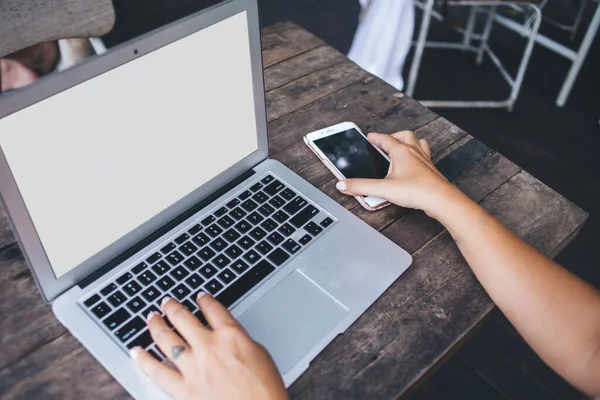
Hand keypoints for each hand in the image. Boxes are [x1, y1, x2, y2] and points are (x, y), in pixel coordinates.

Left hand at [130, 293, 287, 399]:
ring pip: (166, 339)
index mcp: (231, 335)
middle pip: (184, 318)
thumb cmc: (265, 389)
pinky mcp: (183, 389)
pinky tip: (136, 351)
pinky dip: (143, 360)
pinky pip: (157, 371)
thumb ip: (240, 341)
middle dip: (173, 307)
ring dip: (156, 325)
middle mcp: (209, 346)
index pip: (213, 309)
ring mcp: (193, 367)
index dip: (204, 300)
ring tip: (151, 318)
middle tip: (167, 302)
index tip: (199, 297)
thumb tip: (229, 337)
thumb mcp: (260, 354)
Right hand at [336, 131, 459, 218]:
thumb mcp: (383, 189)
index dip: (376, 137)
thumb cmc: (416, 190)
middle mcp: (414, 152)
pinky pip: (424, 156)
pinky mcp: (431, 170)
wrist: (440, 199)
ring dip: (409, 143)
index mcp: (401, 151)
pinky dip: (417, 156)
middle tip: (386, 142)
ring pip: (418, 143)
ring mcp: (425, 160)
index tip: (370, 137)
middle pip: (405, 136)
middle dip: (394, 137)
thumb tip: (343, 184)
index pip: (385, 139)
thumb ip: (361, 186)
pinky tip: (413, 166)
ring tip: (401, 149)